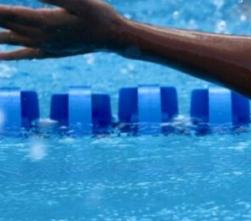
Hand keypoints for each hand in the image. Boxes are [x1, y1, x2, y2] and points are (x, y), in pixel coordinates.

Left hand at [0, 0, 126, 59]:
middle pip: (3, 27)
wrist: (117, 39)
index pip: (5, 13)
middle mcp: (39, 37)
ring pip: (9, 40)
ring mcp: (44, 46)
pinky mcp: (52, 51)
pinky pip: (24, 54)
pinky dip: (9, 54)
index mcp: (42, 21)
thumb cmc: (101, 15)